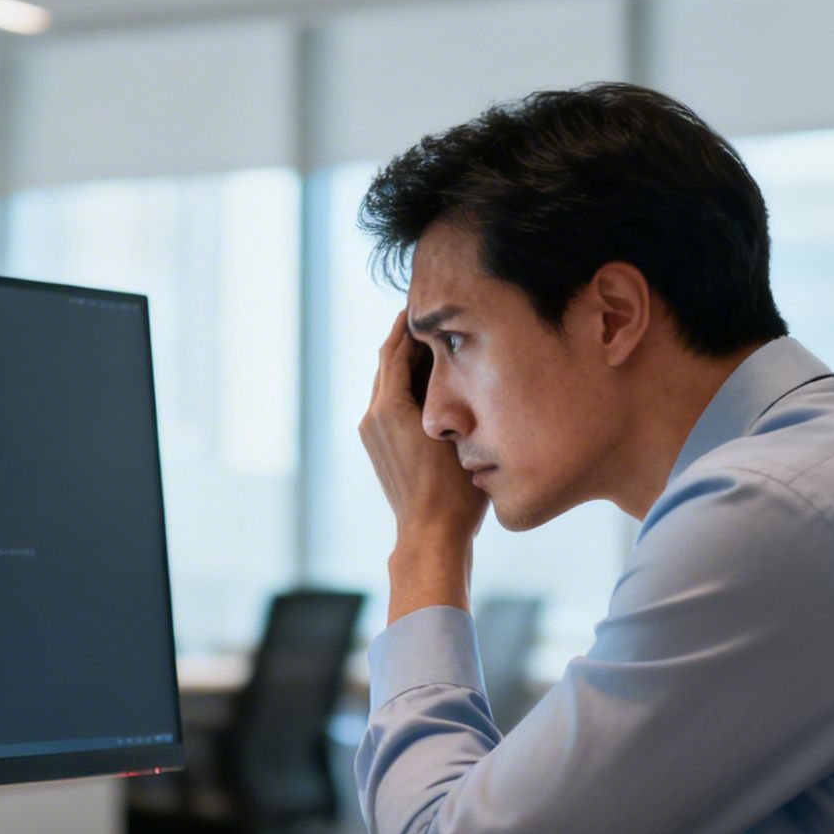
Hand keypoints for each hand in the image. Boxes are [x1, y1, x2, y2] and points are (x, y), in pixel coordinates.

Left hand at [360, 313, 485, 619]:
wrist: (432, 536)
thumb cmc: (454, 490)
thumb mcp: (460, 430)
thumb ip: (451, 389)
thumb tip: (453, 354)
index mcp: (388, 408)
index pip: (394, 347)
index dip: (409, 321)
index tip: (425, 298)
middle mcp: (373, 416)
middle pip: (388, 362)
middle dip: (410, 338)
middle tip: (435, 314)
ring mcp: (372, 432)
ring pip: (388, 382)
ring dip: (409, 363)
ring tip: (438, 343)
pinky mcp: (378, 446)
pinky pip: (390, 402)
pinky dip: (407, 386)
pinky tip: (434, 384)